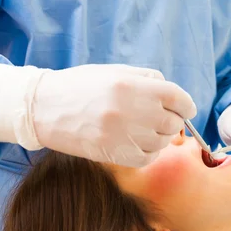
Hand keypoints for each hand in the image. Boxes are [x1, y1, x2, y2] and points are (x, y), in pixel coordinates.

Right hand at [32, 64, 196, 166]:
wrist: (43, 108)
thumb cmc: (82, 86)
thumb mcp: (116, 71)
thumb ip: (149, 79)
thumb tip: (176, 97)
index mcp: (135, 86)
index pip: (179, 99)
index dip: (186, 105)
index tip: (185, 109)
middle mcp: (134, 111)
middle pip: (173, 122)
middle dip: (172, 120)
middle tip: (160, 118)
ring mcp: (126, 135)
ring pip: (163, 142)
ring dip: (159, 137)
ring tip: (143, 129)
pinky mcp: (116, 155)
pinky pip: (148, 158)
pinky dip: (149, 152)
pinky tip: (137, 143)